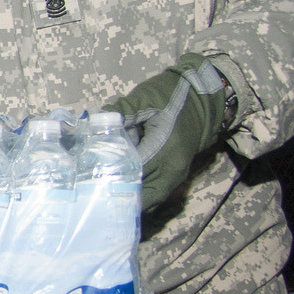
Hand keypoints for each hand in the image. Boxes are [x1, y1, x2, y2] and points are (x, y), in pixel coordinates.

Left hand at [107, 54, 235, 210]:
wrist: (204, 96)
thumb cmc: (174, 95)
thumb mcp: (146, 98)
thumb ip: (121, 112)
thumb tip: (93, 121)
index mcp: (165, 149)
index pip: (133, 174)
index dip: (111, 179)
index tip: (88, 181)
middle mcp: (173, 168)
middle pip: (142, 195)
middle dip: (118, 196)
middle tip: (92, 195)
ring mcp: (176, 173)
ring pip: (150, 198)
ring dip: (128, 196)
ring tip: (101, 194)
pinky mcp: (175, 173)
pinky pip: (155, 191)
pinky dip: (139, 191)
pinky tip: (118, 186)